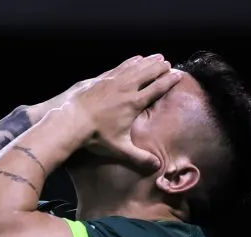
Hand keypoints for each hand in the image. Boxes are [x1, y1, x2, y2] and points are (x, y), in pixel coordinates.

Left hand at [68, 54, 181, 168]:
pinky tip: (135, 58)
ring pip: (135, 66)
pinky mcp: (101, 78)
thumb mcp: (119, 148)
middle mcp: (126, 88)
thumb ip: (139, 157)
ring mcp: (113, 80)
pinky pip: (120, 66)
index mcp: (134, 103)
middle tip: (169, 64)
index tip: (178, 75)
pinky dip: (130, 61)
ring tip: (158, 57)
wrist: (71, 121)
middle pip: (149, 72)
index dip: (169, 81)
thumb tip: (156, 166)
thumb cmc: (96, 136)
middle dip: (161, 67)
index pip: (157, 88)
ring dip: (148, 61)